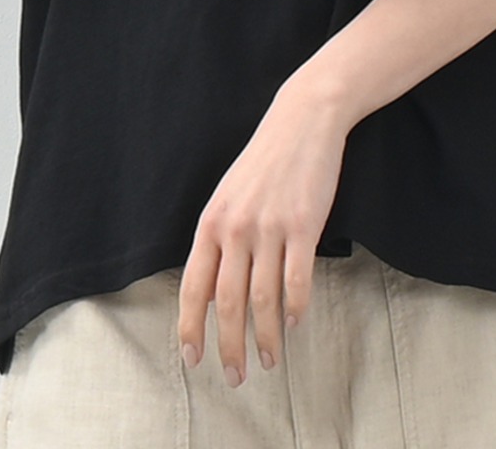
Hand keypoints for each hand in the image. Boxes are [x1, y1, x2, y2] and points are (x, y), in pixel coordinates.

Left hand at [177, 82, 349, 387]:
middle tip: (236, 377)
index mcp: (211, 222)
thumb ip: (219, 240)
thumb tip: (213, 292)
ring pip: (263, 299)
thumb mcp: (230, 196)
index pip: (194, 287)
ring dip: (265, 338)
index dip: (191, 328)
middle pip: (228, 303)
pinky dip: (296, 307)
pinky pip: (298, 279)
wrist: (303, 119)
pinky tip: (295, 322)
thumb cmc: (266, 160)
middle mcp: (236, 227)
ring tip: (270, 361)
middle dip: (229, 347)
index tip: (193, 359)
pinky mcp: (304, 224)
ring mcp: (270, 227)